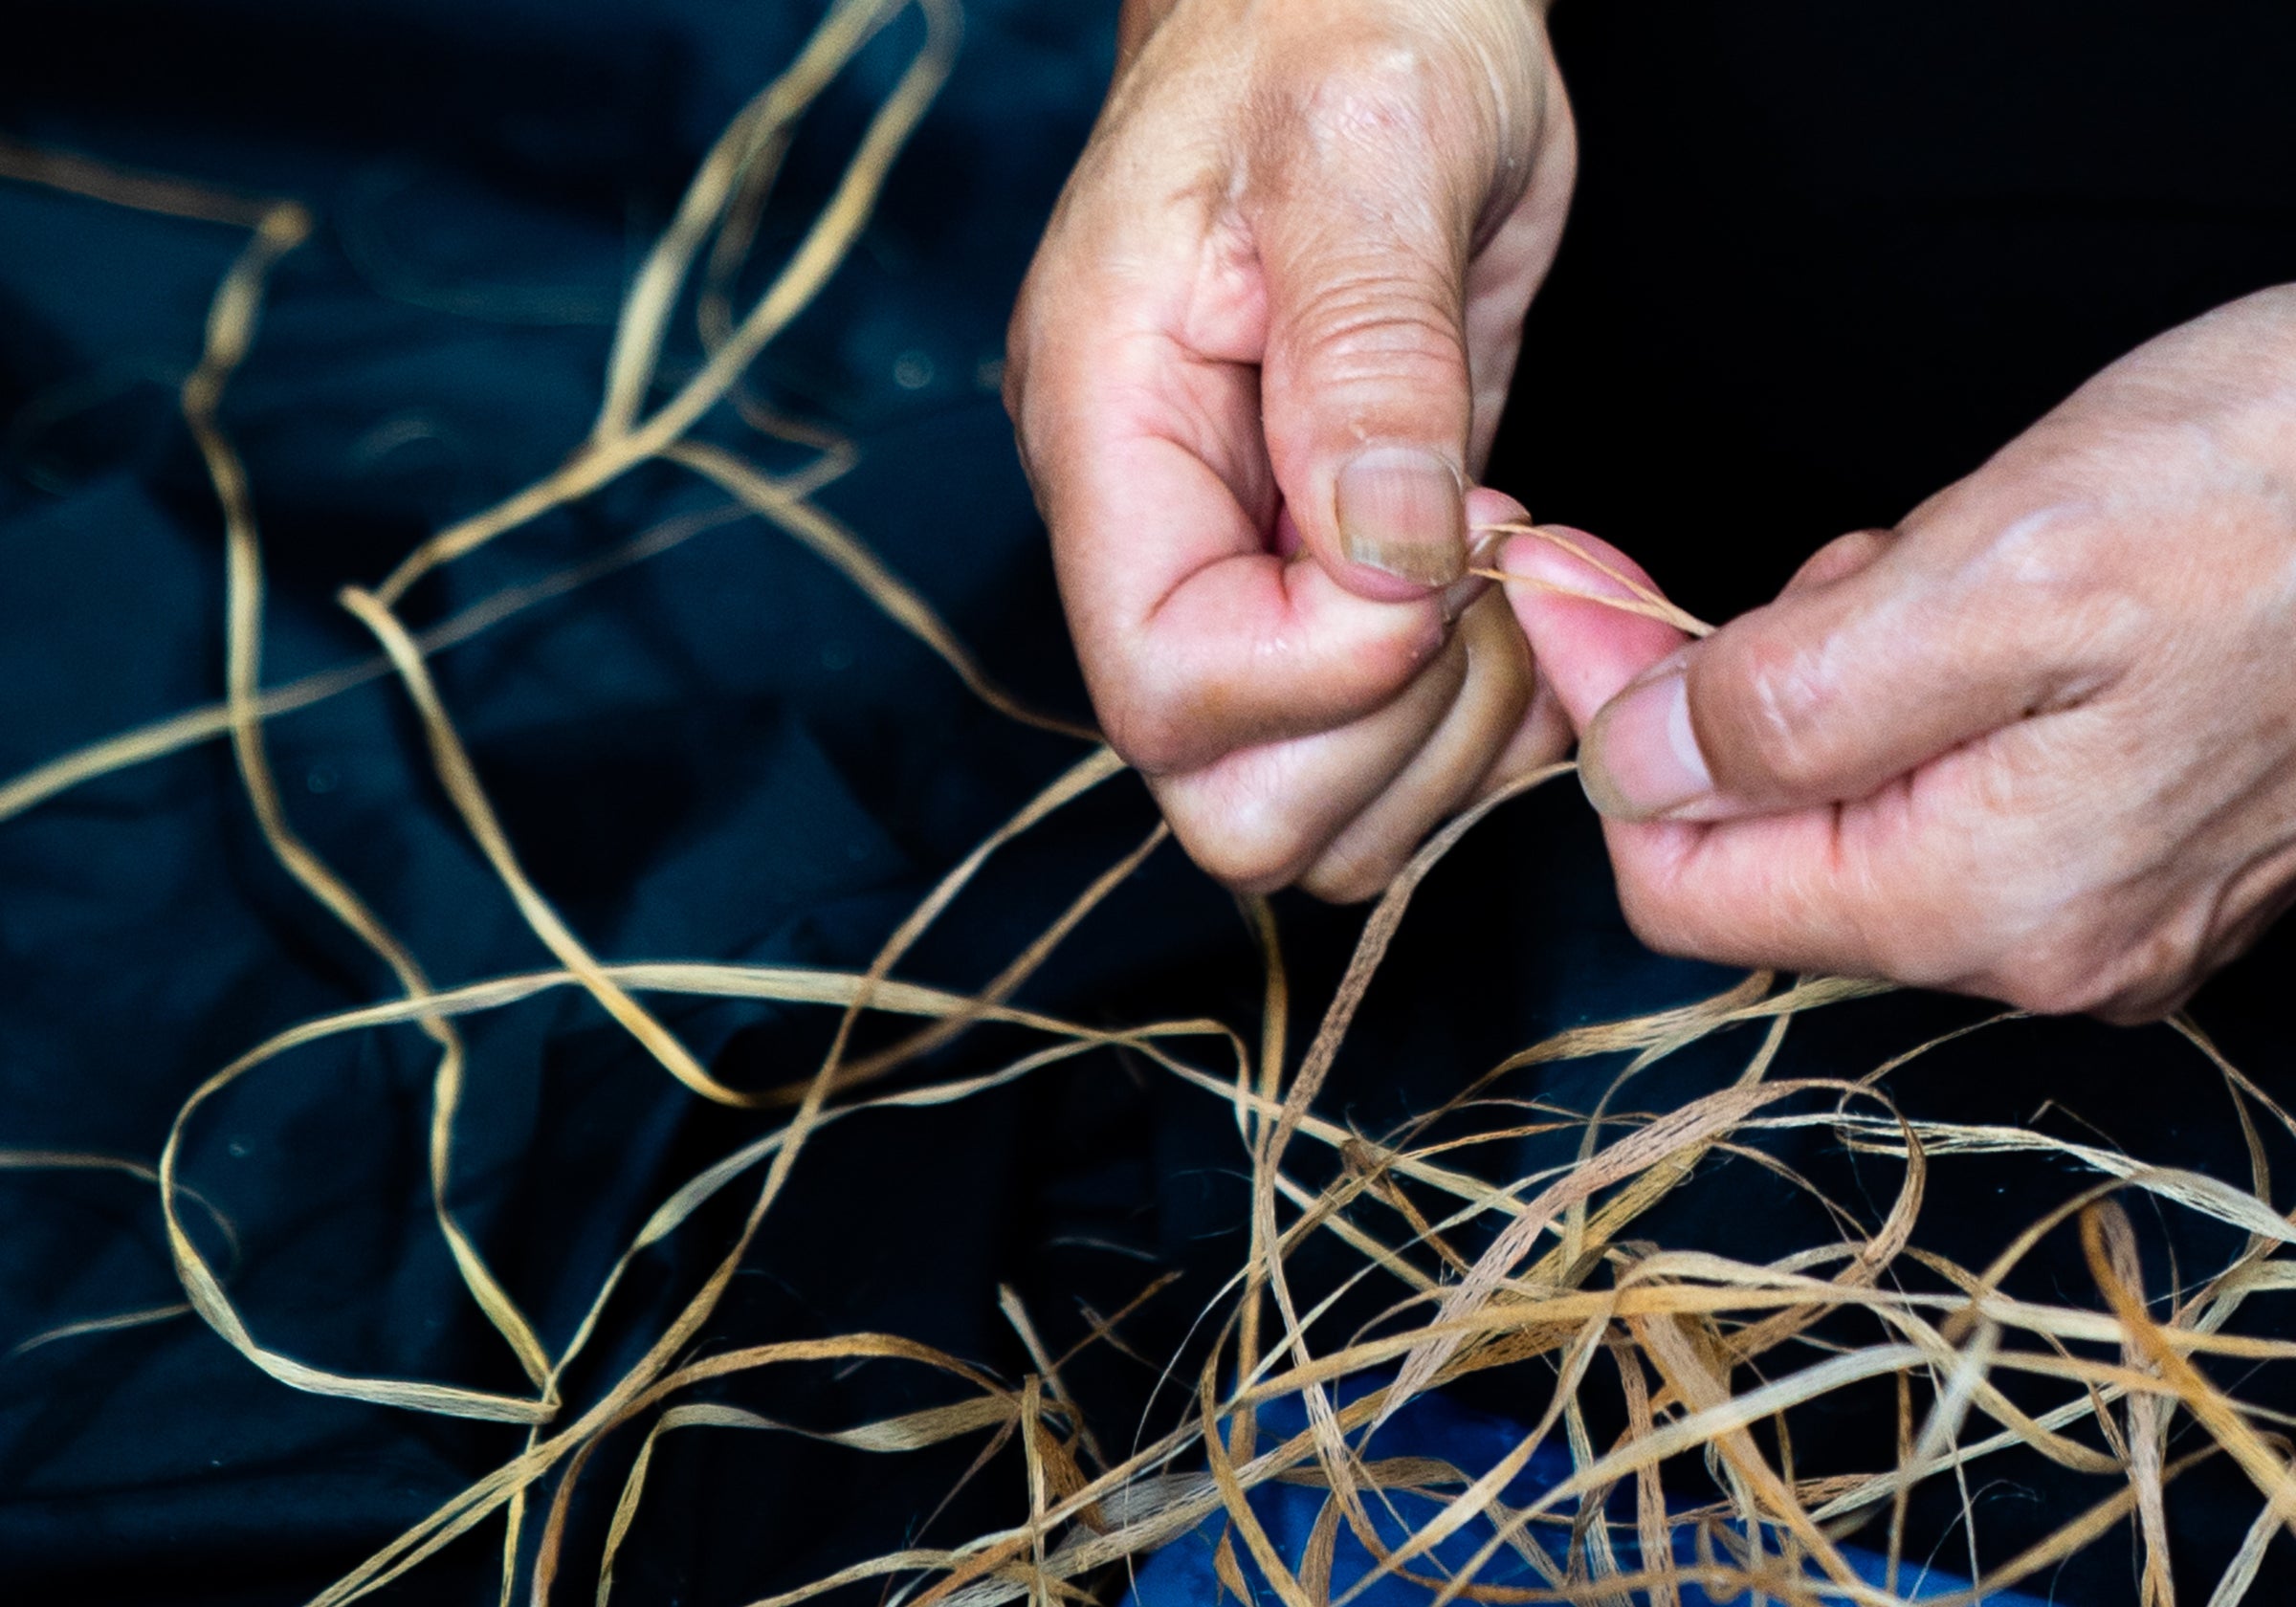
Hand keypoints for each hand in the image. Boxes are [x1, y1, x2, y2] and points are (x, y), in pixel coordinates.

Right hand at [1006, 0, 1574, 899]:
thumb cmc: (1340, 25)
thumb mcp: (1366, 147)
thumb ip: (1370, 355)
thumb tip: (1386, 560)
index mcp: (1107, 434)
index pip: (1168, 693)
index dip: (1337, 669)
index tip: (1451, 533)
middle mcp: (1152, 537)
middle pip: (1229, 800)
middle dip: (1399, 730)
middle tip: (1488, 569)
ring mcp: (1235, 576)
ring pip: (1310, 816)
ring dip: (1452, 741)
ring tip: (1510, 564)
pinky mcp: (1324, 590)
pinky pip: (1385, 761)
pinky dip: (1481, 725)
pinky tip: (1519, 593)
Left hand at [1507, 286, 2295, 1021]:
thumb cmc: (2280, 486)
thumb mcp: (2003, 570)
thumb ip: (1790, 704)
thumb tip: (1629, 771)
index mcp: (1987, 900)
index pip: (1683, 887)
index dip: (1600, 739)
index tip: (1562, 591)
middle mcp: (2038, 937)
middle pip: (1760, 847)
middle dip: (1728, 695)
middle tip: (1808, 561)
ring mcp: (2095, 895)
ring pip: (1849, 797)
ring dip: (1828, 671)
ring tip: (1927, 561)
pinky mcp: (2131, 830)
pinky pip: (1943, 772)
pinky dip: (1912, 676)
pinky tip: (1980, 587)